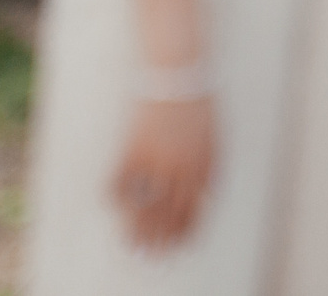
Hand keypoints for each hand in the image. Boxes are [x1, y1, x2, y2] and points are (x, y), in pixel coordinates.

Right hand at [113, 95, 215, 250]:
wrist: (178, 74)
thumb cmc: (198, 104)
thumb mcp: (214, 137)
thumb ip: (211, 168)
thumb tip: (208, 196)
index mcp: (202, 167)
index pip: (193, 211)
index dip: (184, 231)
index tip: (177, 244)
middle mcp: (179, 170)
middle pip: (168, 216)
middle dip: (159, 239)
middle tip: (150, 253)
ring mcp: (155, 161)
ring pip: (144, 208)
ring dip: (136, 230)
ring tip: (130, 243)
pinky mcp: (133, 149)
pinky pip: (120, 183)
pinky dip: (114, 197)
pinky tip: (113, 203)